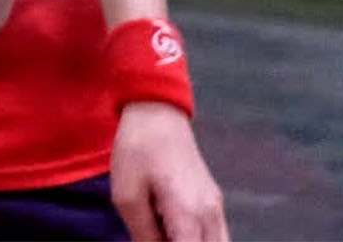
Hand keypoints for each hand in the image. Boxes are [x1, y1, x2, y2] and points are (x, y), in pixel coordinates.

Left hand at [111, 102, 227, 241]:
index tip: (154, 239)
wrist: (156, 114)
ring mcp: (217, 208)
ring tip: (164, 231)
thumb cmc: (137, 150)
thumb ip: (143, 234)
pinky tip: (173, 232)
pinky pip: (216, 235)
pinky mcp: (215, 202)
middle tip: (157, 234)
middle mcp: (210, 214)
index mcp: (188, 214)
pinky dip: (199, 240)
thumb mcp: (126, 196)